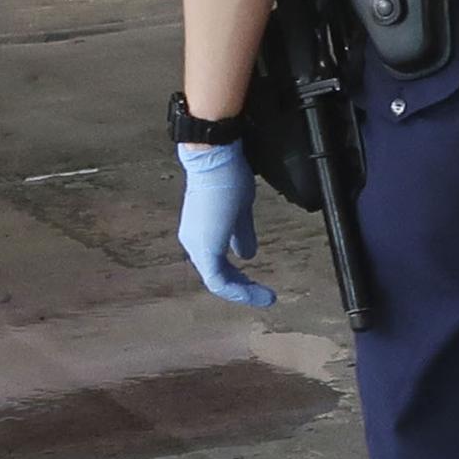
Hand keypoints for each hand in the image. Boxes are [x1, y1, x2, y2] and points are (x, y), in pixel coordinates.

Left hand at [177, 142, 273, 307]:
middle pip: (217, 275)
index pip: (218, 263)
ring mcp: (197, 246)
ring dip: (242, 291)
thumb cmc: (227, 176)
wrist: (216, 160)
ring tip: (265, 298)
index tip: (257, 283)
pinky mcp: (205, 250)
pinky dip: (238, 290)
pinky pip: (219, 280)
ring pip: (218, 280)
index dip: (238, 276)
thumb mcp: (240, 211)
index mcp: (201, 232)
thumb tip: (247, 254)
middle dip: (243, 288)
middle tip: (265, 296)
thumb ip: (241, 234)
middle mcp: (193, 242)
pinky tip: (255, 294)